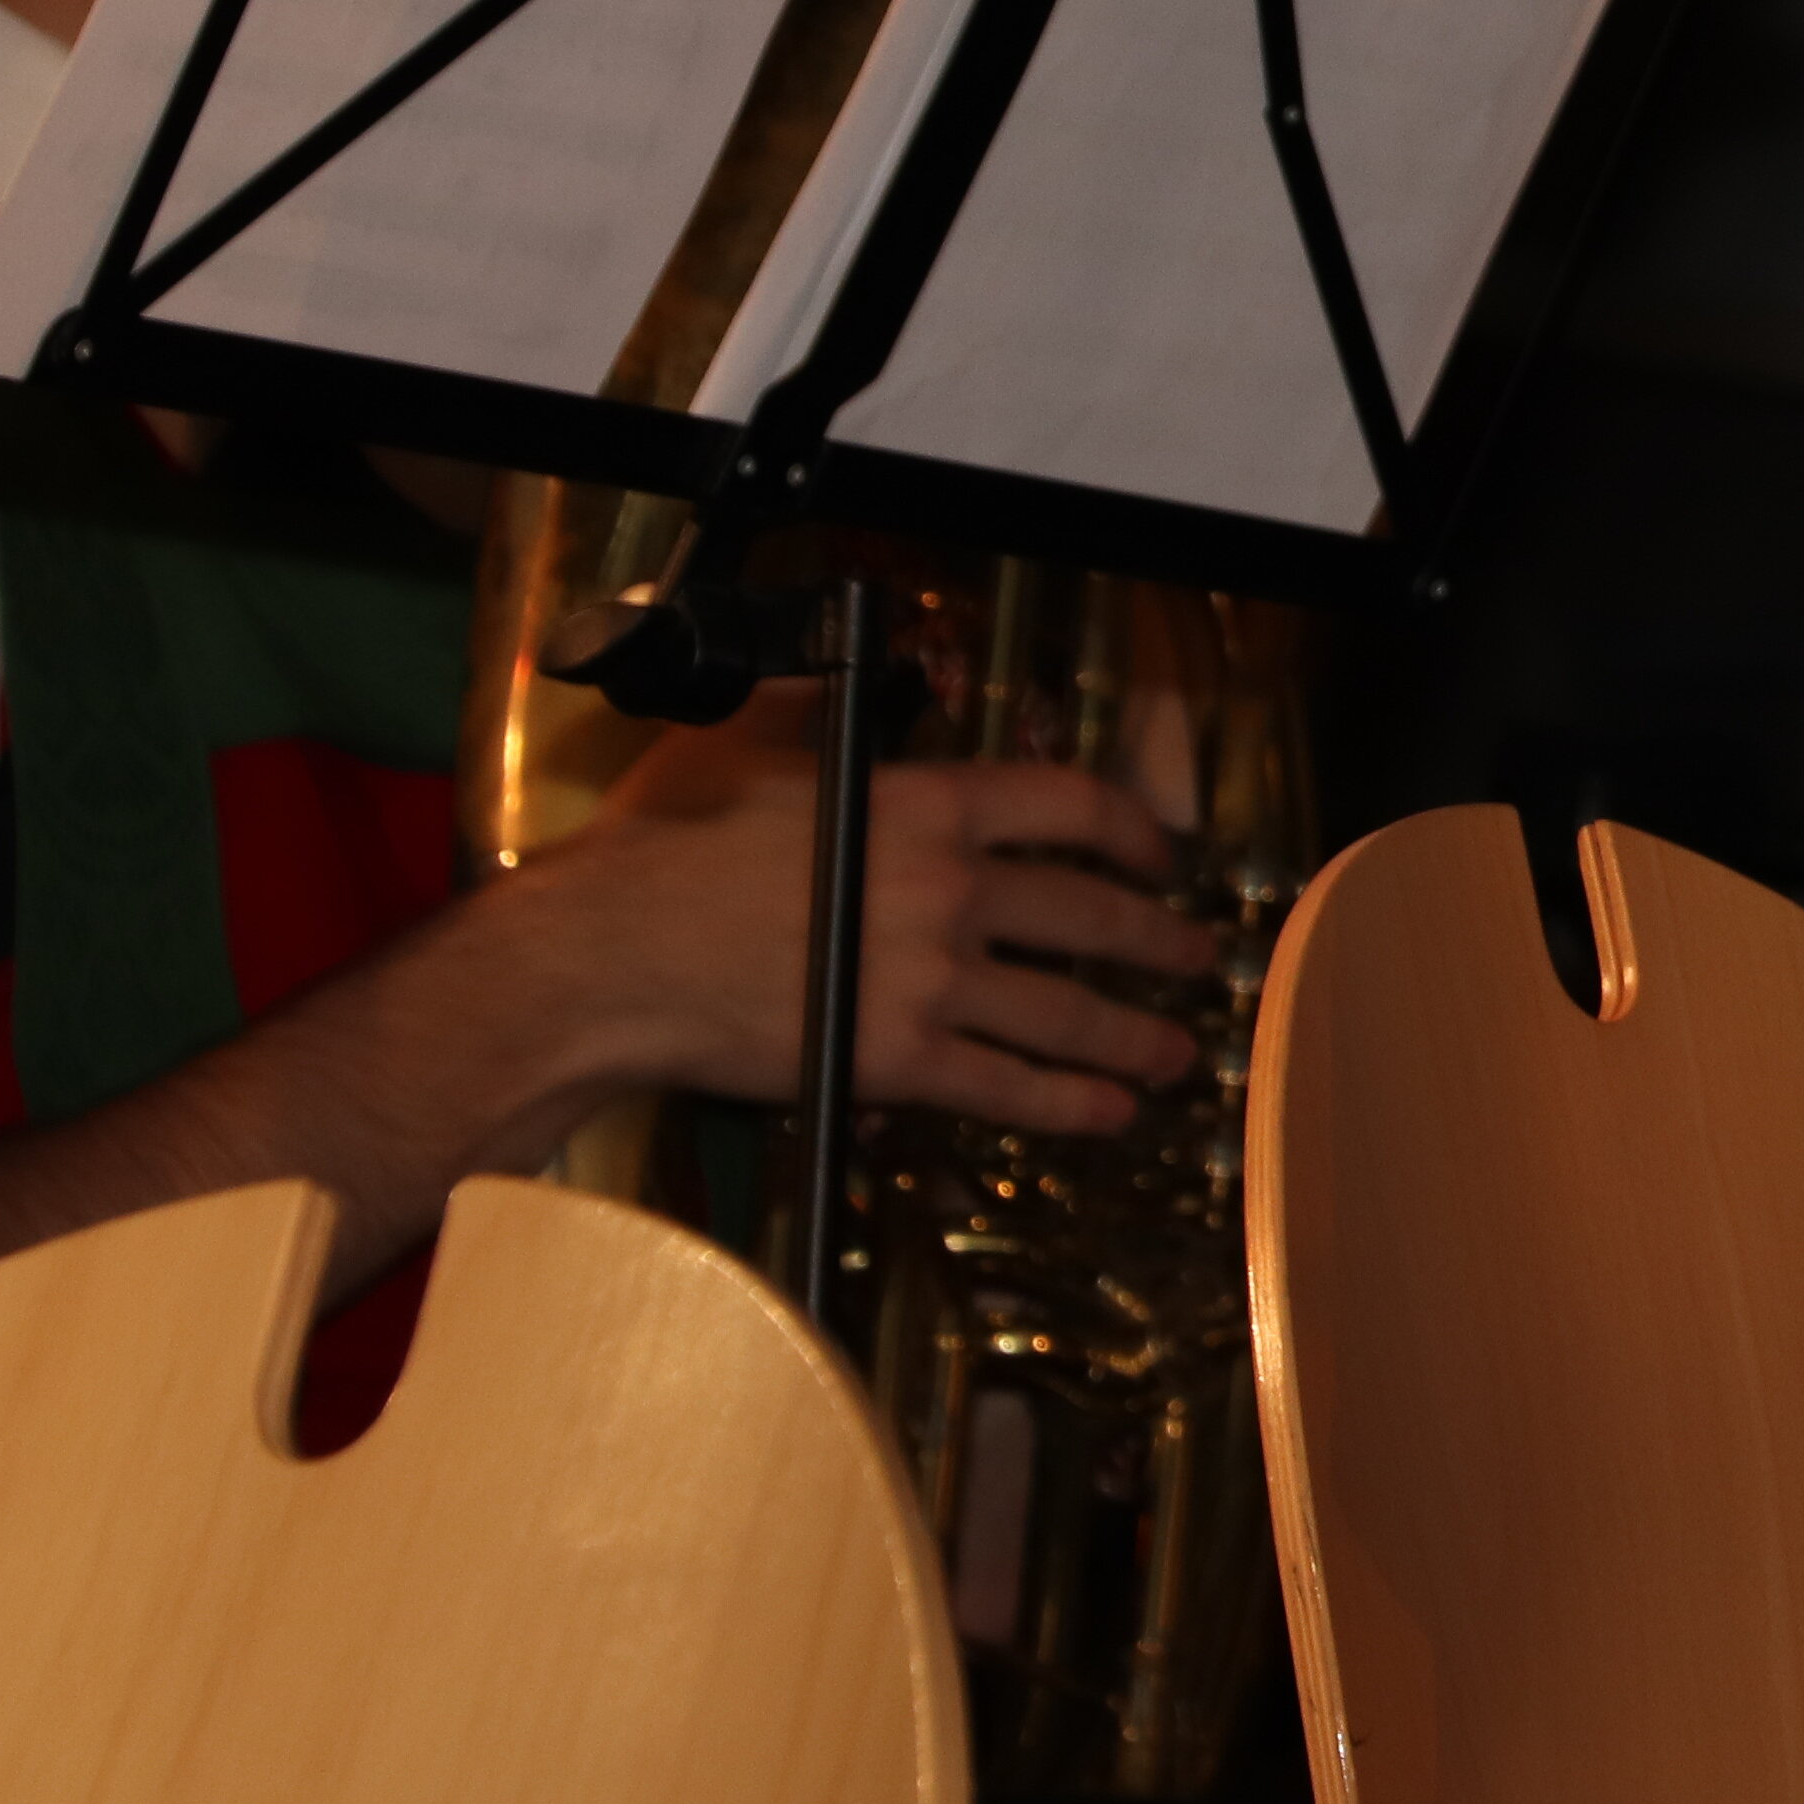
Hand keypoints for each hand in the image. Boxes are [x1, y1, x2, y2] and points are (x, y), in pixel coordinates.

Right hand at [501, 683, 1219, 1131]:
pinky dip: (1067, 1104)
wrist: (606, 959)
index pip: (1070, 805)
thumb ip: (818, 717)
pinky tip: (1107, 1113)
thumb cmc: (663, 850)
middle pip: (1092, 916)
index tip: (1164, 855)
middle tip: (1197, 959)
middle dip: (1160, 943)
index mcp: (927, 804)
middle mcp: (948, 889)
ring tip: (1175, 1052)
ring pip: (1066, 1011)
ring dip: (1135, 1035)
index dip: (1135, 831)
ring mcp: (929, 980)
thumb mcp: (749, 746)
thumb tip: (842, 690)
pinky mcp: (895, 1060)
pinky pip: (1006, 1087)